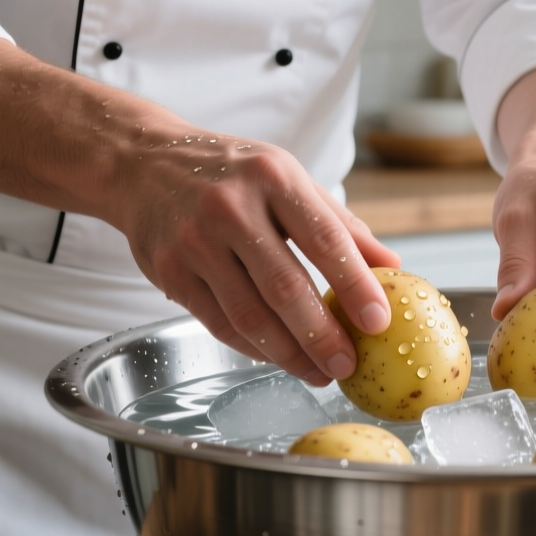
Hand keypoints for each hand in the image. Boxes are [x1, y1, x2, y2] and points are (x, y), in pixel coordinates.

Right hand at [0, 38, 399, 385]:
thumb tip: (393, 267)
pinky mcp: (169, 271)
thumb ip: (339, 224)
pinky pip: (218, 323)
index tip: (380, 322)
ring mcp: (194, 241)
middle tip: (348, 365)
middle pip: (285, 287)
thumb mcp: (288, 178)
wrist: (142, 162)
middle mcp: (231, 208)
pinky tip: (278, 358)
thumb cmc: (231, 173)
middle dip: (322, 335)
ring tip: (318, 373)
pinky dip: (253, 348)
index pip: (325, 238)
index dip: (356, 285)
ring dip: (289, 354)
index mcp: (273, 177)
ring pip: (249, 315)